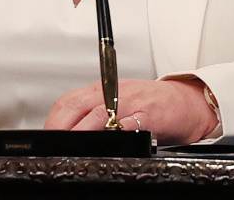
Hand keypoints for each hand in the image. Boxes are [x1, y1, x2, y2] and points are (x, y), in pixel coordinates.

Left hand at [44, 78, 217, 145]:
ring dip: (83, 129)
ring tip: (71, 144)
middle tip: (53, 144)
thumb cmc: (153, 105)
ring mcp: (131, 103)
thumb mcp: (119, 103)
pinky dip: (118, 130)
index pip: (69, 101)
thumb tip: (68, 132)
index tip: (45, 137)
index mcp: (104, 89)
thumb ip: (95, 113)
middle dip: (61, 127)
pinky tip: (111, 138)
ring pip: (99, 112)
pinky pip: (130, 121)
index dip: (54, 120)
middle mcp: (114, 93)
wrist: (187, 103)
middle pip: (78, 106)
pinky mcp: (149, 115)